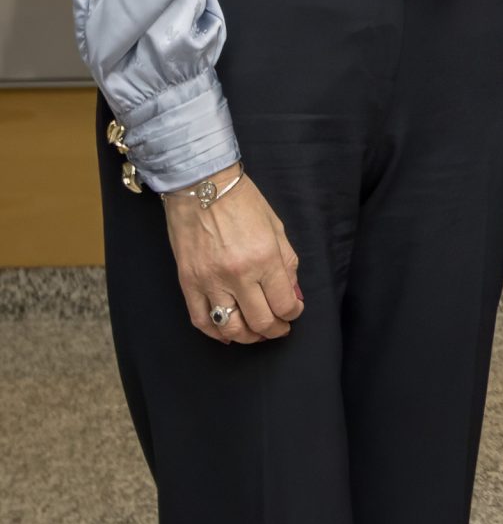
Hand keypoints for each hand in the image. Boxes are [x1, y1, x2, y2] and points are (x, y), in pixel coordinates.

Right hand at [163, 166, 301, 343]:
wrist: (201, 186)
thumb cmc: (243, 202)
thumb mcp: (277, 229)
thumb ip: (288, 264)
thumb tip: (293, 294)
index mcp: (265, 258)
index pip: (284, 303)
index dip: (293, 313)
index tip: (294, 310)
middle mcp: (237, 274)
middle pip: (260, 321)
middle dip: (275, 330)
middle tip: (280, 328)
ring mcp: (209, 281)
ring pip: (230, 327)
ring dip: (247, 337)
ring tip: (256, 333)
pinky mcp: (187, 282)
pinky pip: (200, 319)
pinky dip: (215, 332)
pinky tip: (227, 334)